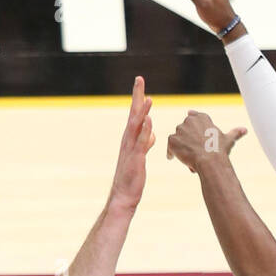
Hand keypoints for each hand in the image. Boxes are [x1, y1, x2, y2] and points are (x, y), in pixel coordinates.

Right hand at [110, 77, 154, 212]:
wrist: (124, 196)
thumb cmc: (132, 178)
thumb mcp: (141, 157)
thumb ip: (145, 144)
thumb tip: (151, 134)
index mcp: (130, 139)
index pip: (135, 115)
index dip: (138, 99)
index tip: (141, 83)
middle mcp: (128, 140)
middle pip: (133, 114)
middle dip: (137, 96)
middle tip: (139, 79)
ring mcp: (131, 148)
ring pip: (136, 125)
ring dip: (142, 111)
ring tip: (148, 97)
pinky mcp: (136, 158)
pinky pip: (140, 142)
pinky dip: (145, 130)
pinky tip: (149, 120)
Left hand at [167, 110, 247, 170]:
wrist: (210, 161)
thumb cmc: (221, 150)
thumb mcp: (229, 139)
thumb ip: (235, 132)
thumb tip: (245, 130)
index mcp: (202, 117)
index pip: (193, 116)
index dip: (192, 121)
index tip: (190, 124)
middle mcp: (189, 120)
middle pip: (185, 131)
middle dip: (188, 141)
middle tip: (196, 153)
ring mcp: (180, 129)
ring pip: (178, 140)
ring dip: (181, 148)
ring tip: (190, 159)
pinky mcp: (172, 139)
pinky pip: (169, 147)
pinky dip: (171, 153)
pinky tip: (174, 159)